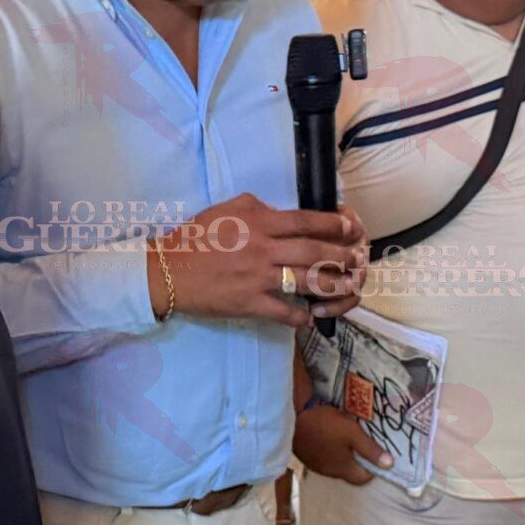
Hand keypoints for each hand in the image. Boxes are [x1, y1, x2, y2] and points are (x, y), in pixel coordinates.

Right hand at [160, 193, 366, 327]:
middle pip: (313, 252)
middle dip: (340, 256)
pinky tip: (310, 317)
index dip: (331, 224)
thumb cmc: (196, 237)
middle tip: (357, 259)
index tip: (348, 228)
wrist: (168, 271)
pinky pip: (283, 311)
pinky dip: (300, 316)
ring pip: (305, 282)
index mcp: (258, 222)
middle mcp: (262, 248)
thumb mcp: (226, 209)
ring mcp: (257, 278)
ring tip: (347, 286)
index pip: (304, 221)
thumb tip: (279, 210)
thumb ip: (256, 207)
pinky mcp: (249, 303)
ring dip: (331, 285)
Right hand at [296, 398, 393, 485]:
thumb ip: (371, 450)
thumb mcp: (352, 433)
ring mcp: (315, 465)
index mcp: (343, 469)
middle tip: (362, 443)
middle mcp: (329, 472)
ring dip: (343, 456)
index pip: (363, 479)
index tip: (375, 453)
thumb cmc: (325, 425)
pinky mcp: (305, 456)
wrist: (292, 417)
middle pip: (349, 472)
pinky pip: (323, 458)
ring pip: (335, 465)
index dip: (373, 469)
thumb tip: (390, 465)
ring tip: (346, 438)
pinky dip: (329, 451)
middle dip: (358, 461)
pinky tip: (328, 437)